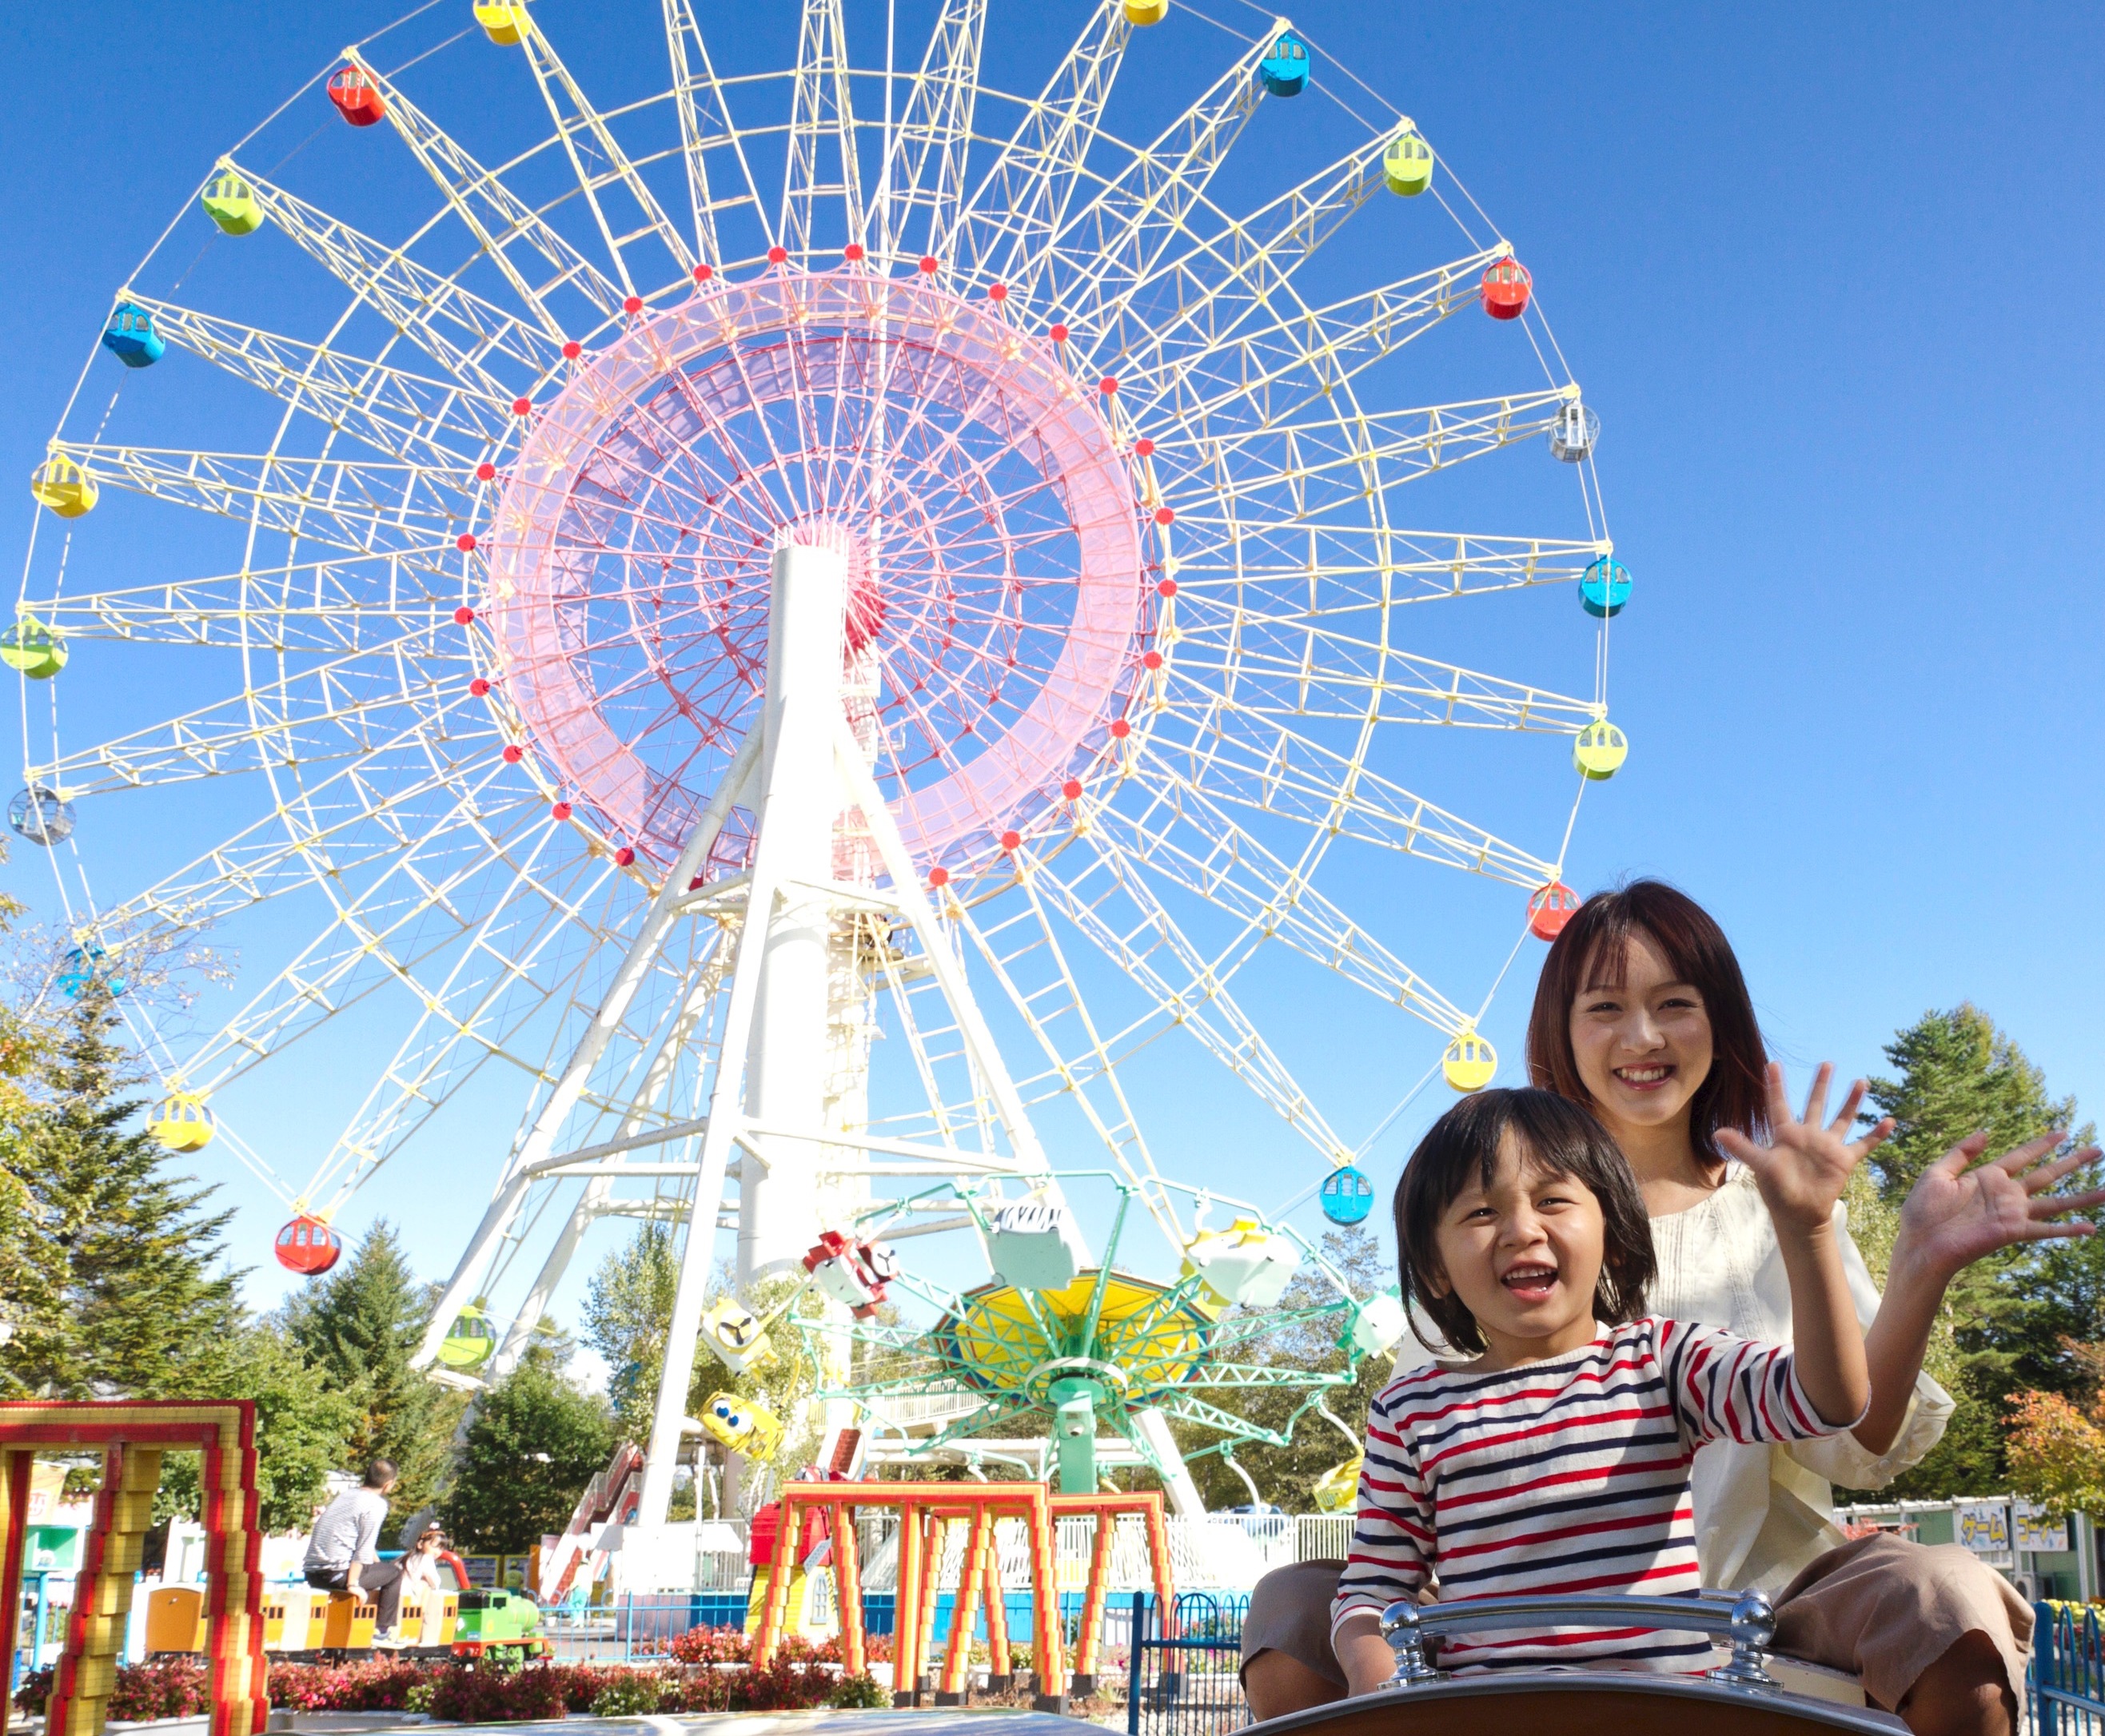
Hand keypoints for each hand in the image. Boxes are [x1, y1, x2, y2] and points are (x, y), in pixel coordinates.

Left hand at [1716, 1063, 1877, 1234]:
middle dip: (1820, 1085)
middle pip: (1814, 1104)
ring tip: (1861, 1082)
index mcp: (1785, 1134)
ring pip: (1842, 1118)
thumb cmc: (1777, 1190)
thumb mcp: (1760, 1166)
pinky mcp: (1843, 1160)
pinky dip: (1876, 1134)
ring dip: (1851, 1102)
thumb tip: (1717, 1133)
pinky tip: (1889, 1120)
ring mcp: (1827, 1146)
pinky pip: (1864, 1144)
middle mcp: (1807, 1135)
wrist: (1799, 1214)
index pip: (1778, 1104)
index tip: (1772, 1063)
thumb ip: (1743, 1148)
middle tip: (1826, 1063)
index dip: (1775, 1085)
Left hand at [1893, 1131, 2104, 1286]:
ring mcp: (2011, 1213)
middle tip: (2097, 1151)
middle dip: (2072, 1163)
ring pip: (2055, 1202)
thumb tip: (1986, 1132)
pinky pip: (2045, 1229)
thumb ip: (1961, 1152)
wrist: (1919, 1243)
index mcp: (1987, 1177)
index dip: (2041, 1144)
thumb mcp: (1936, 1173)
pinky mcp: (2012, 1231)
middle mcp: (2005, 1194)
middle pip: (2046, 1175)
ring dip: (2082, 1197)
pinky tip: (2091, 1228)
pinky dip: (2068, 1230)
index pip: (2021, 1156)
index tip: (2062, 1133)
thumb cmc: (1922, 1211)